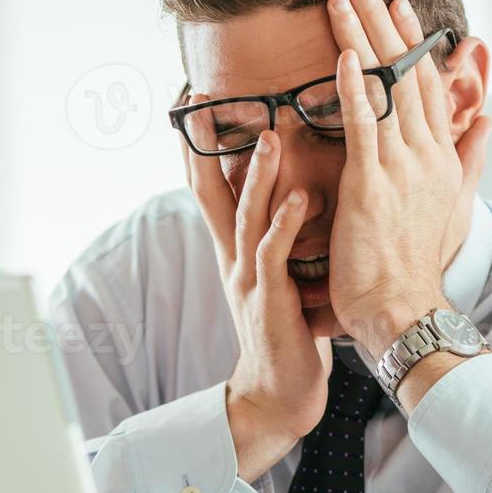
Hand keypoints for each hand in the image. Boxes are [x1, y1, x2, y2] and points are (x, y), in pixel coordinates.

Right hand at [184, 112, 331, 482]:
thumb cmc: (289, 331)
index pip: (210, 184)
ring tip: (268, 132)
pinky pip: (275, 254)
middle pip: (211, 190)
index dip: (197, 143)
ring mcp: (248, 278)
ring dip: (257, 174)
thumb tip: (296, 189)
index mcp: (235, 248)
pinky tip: (299, 194)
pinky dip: (285, 222)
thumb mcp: (279, 274)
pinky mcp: (269, 300)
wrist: (279, 393)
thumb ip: (280, 234)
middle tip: (199, 99)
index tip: (192, 100)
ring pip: (247, 215)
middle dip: (202, 146)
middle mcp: (233, 257)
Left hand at [324, 0, 491, 358]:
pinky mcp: (371, 185)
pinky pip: (362, 126)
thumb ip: (470, 161)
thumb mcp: (453, 207)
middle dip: (380, 22)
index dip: (411, 42)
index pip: (426, 85)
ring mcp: (400, 167)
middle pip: (405, 73)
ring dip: (359, 39)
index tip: (398, 5)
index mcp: (440, 158)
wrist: (404, 310)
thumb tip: (489, 123)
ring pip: (382, 88)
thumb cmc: (416, 267)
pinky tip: (340, 56)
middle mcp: (425, 154)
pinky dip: (353, 88)